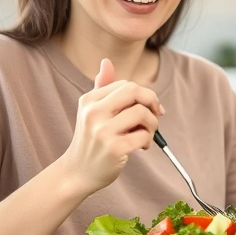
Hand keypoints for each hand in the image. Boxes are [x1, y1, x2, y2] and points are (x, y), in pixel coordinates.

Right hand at [60, 59, 163, 197]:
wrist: (77, 173)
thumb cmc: (90, 141)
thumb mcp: (91, 112)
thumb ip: (101, 87)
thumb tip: (107, 61)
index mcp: (89, 100)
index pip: (126, 85)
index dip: (143, 94)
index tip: (150, 107)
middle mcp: (94, 112)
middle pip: (135, 91)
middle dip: (152, 101)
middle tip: (157, 114)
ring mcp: (103, 131)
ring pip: (142, 113)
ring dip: (153, 124)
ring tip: (147, 134)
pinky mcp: (114, 148)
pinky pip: (144, 135)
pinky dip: (148, 140)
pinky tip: (142, 147)